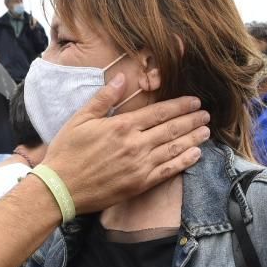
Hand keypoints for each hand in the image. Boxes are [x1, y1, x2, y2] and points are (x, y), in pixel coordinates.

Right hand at [42, 76, 209, 213]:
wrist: (60, 189)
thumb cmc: (67, 152)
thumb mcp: (80, 119)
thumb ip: (104, 98)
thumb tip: (122, 77)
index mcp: (122, 126)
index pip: (159, 112)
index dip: (180, 106)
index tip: (194, 101)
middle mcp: (135, 144)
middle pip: (171, 129)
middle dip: (191, 120)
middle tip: (206, 114)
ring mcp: (140, 166)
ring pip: (174, 148)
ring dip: (193, 138)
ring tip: (206, 131)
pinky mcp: (139, 184)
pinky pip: (168, 171)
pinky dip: (184, 161)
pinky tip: (196, 154)